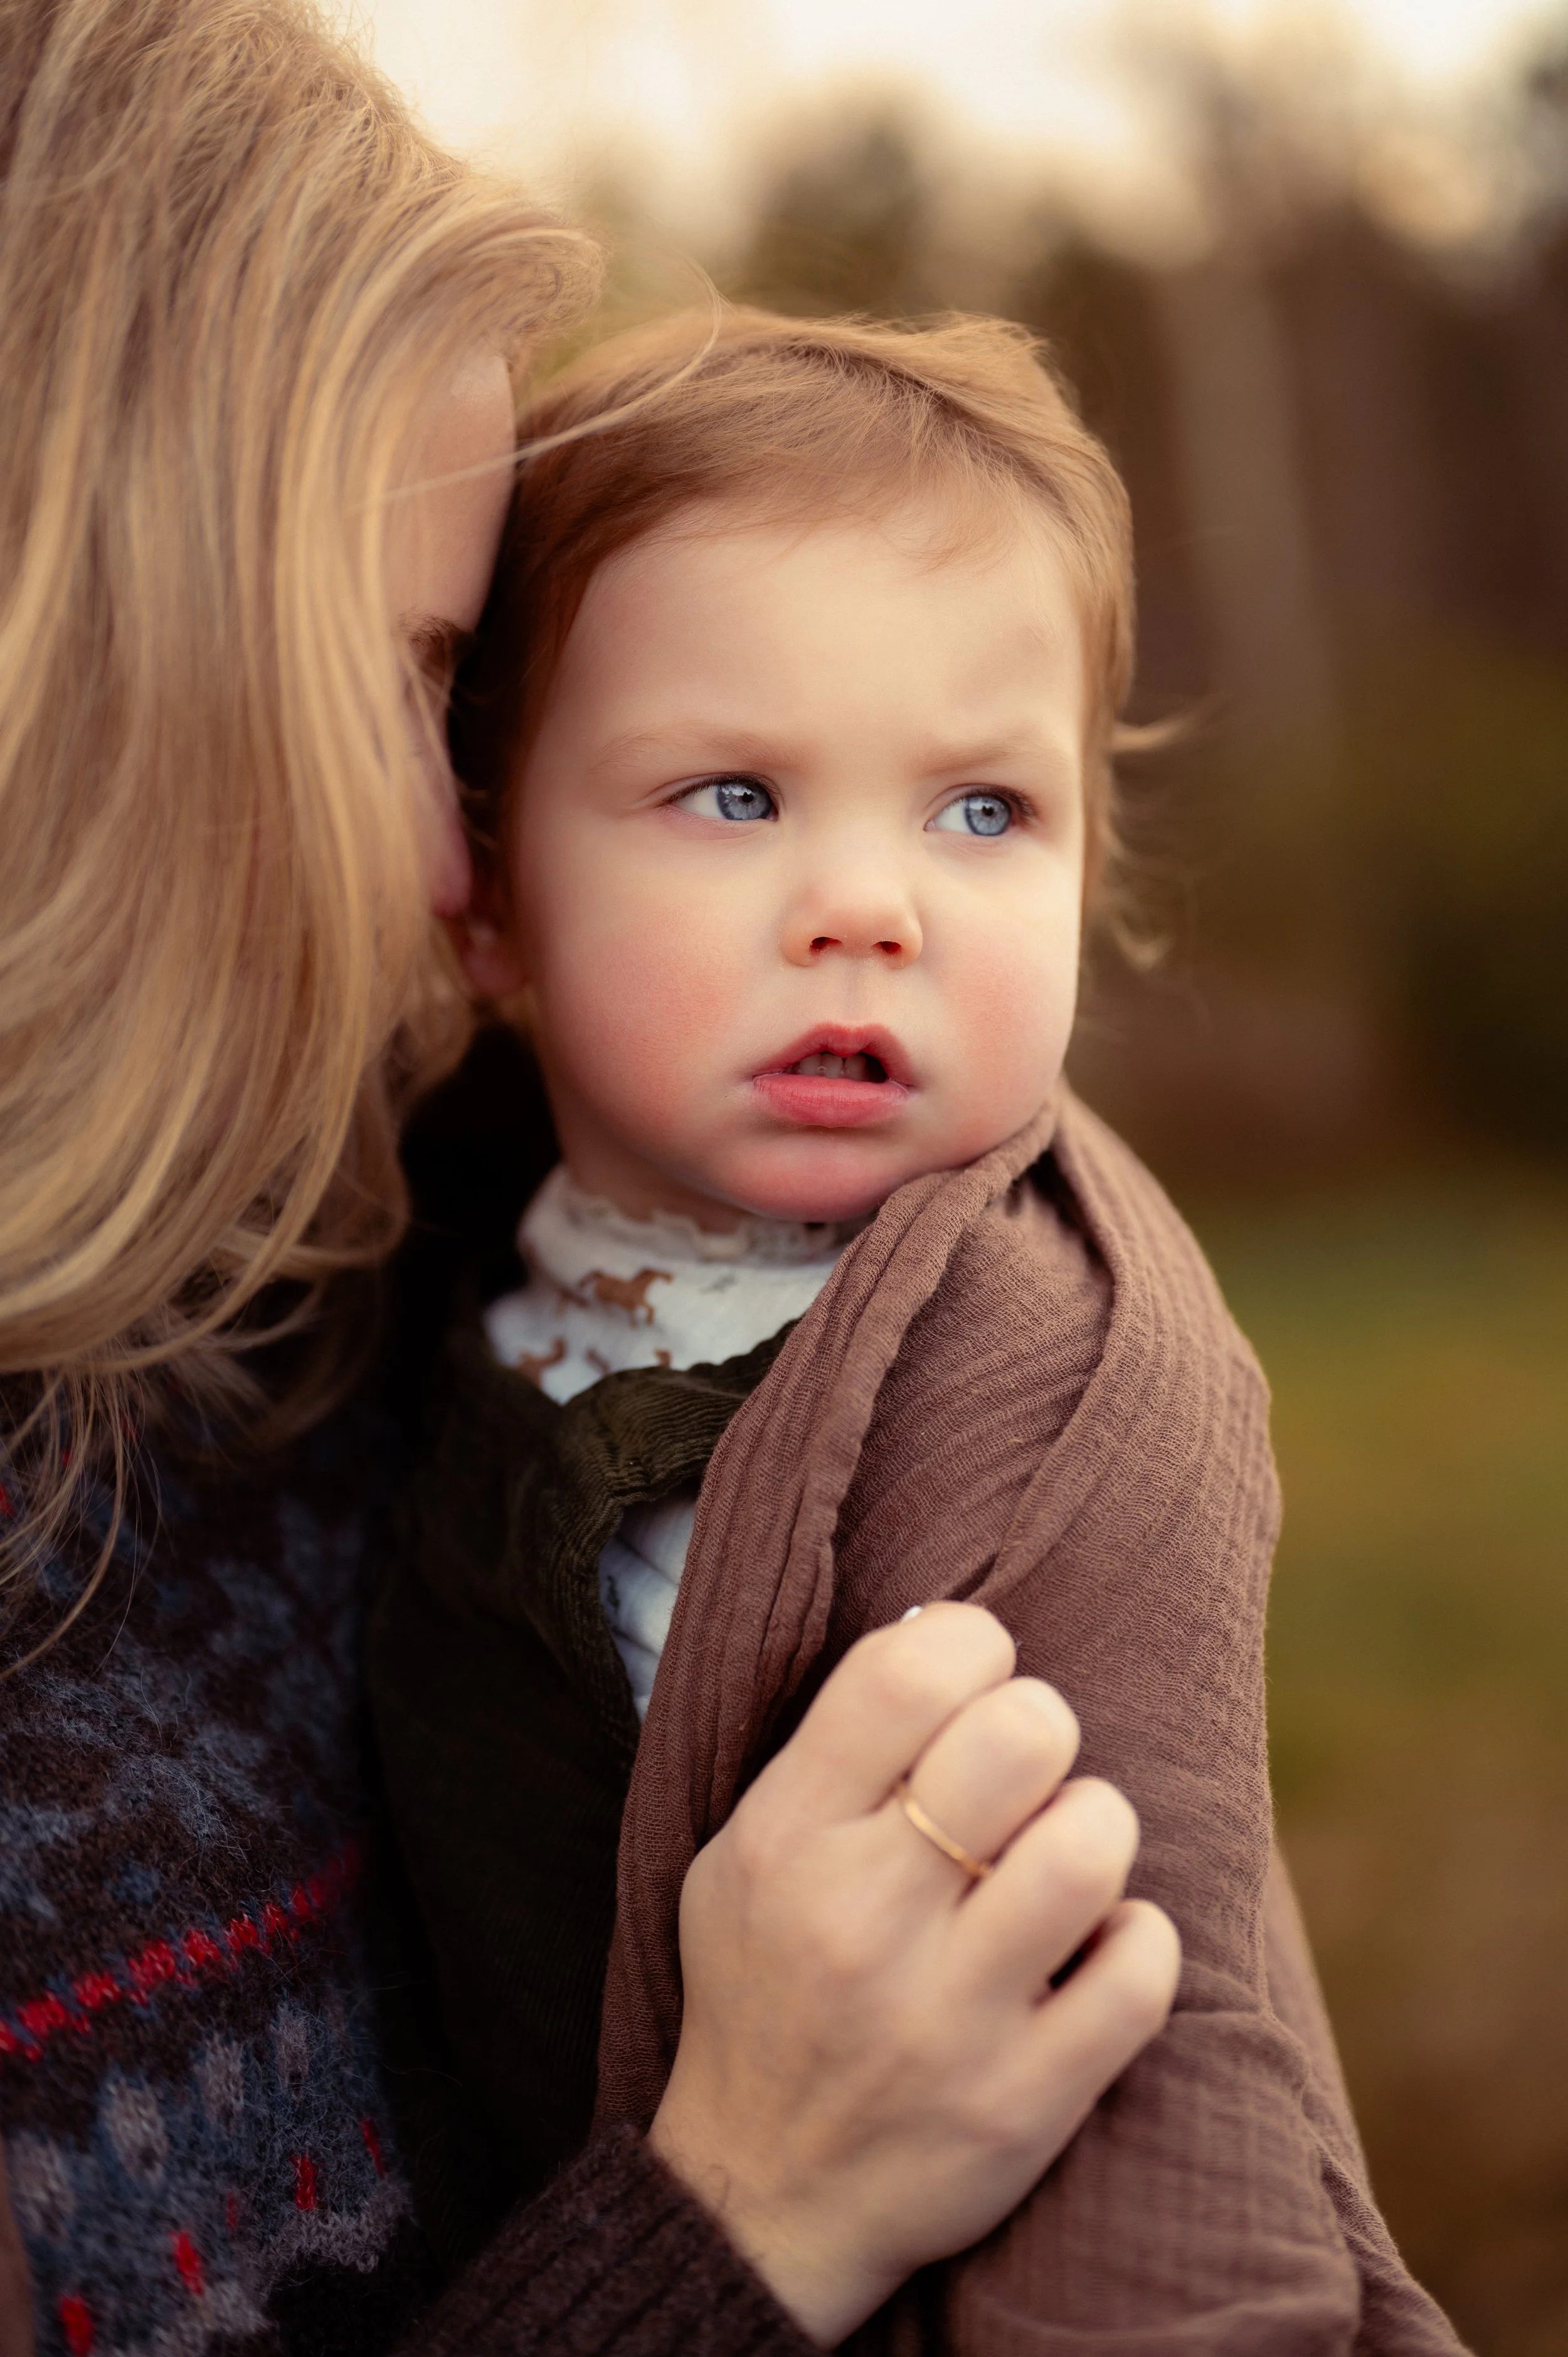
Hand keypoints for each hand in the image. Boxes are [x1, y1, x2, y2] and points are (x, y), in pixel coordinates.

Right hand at [648, 1603, 1179, 2344]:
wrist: (763, 2197)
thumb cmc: (769, 1988)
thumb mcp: (747, 1852)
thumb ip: (833, 1749)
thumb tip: (946, 1632)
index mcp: (789, 1840)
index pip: (908, 1671)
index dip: (971, 1645)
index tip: (974, 1683)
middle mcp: (863, 1921)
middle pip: (1021, 1736)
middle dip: (1042, 1728)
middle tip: (1023, 1772)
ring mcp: (949, 2019)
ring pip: (1091, 1847)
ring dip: (1097, 1828)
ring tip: (1062, 1852)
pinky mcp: (1025, 2103)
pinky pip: (1143, 1972)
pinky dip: (1138, 1940)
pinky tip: (1094, 1946)